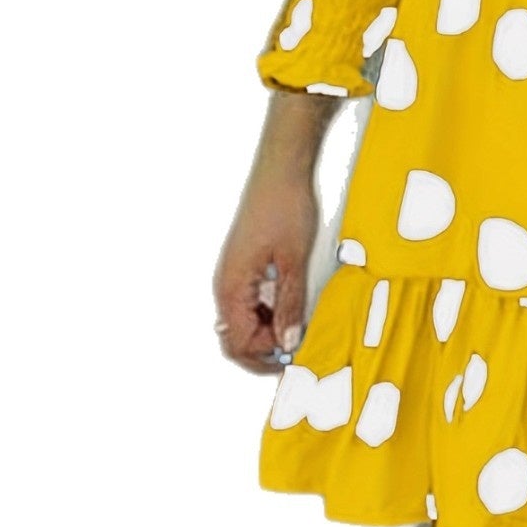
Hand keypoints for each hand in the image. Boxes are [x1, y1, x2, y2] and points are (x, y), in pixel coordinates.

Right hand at [212, 168, 318, 375]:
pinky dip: (270, 312)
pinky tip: (292, 305)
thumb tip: (288, 341)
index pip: (238, 343)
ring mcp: (234, 275)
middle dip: (264, 350)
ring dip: (269, 330)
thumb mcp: (294, 261)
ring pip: (244, 321)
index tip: (296, 353)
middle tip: (297, 348)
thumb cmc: (284, 207)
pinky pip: (251, 302)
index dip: (266, 356)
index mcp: (231, 287)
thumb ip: (290, 305)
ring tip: (300, 325)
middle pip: (236, 337)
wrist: (281, 171)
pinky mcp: (244, 266)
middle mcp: (226, 285)